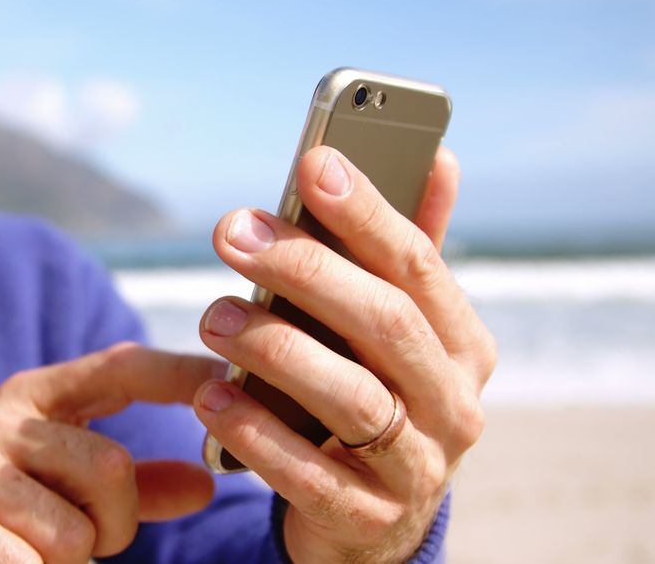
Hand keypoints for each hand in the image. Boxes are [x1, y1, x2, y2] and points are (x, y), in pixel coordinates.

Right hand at [0, 343, 218, 563]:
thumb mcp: (53, 485)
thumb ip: (128, 486)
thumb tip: (206, 485)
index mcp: (31, 399)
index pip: (118, 369)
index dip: (178, 373)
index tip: (229, 379)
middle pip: (109, 468)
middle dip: (112, 526)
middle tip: (80, 543)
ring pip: (70, 533)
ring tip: (20, 555)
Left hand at [194, 146, 495, 562]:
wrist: (372, 518)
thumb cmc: (376, 395)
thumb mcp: (398, 330)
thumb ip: (409, 252)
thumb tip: (442, 153)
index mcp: (462, 344)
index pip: (418, 265)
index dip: (366, 212)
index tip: (312, 163)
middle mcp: (454, 404)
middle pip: (383, 323)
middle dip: (304, 269)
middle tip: (230, 232)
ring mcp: (417, 468)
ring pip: (350, 398)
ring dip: (274, 349)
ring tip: (213, 316)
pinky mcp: (367, 518)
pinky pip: (308, 475)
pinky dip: (256, 434)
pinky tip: (209, 399)